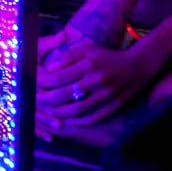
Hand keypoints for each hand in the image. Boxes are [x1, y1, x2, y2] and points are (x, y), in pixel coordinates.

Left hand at [32, 28, 157, 138]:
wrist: (138, 66)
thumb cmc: (107, 56)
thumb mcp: (88, 48)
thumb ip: (68, 55)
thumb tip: (50, 68)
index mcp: (88, 64)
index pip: (58, 77)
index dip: (42, 83)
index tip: (33, 84)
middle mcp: (96, 80)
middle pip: (64, 95)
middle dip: (46, 100)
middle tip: (36, 101)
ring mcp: (105, 95)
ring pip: (76, 109)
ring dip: (59, 113)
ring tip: (48, 113)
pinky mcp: (113, 106)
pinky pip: (92, 118)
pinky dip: (78, 121)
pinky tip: (68, 121)